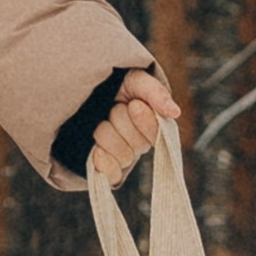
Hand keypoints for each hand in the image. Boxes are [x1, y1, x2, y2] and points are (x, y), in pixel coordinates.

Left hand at [90, 68, 182, 184]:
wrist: (80, 92)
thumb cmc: (112, 85)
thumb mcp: (134, 80)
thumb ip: (154, 92)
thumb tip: (175, 112)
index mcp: (152, 124)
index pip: (158, 133)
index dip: (144, 120)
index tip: (132, 104)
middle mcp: (139, 143)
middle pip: (137, 144)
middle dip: (119, 121)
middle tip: (112, 108)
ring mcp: (122, 155)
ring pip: (122, 156)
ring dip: (105, 133)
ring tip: (98, 120)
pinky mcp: (105, 165)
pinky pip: (112, 176)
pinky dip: (104, 164)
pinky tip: (96, 151)